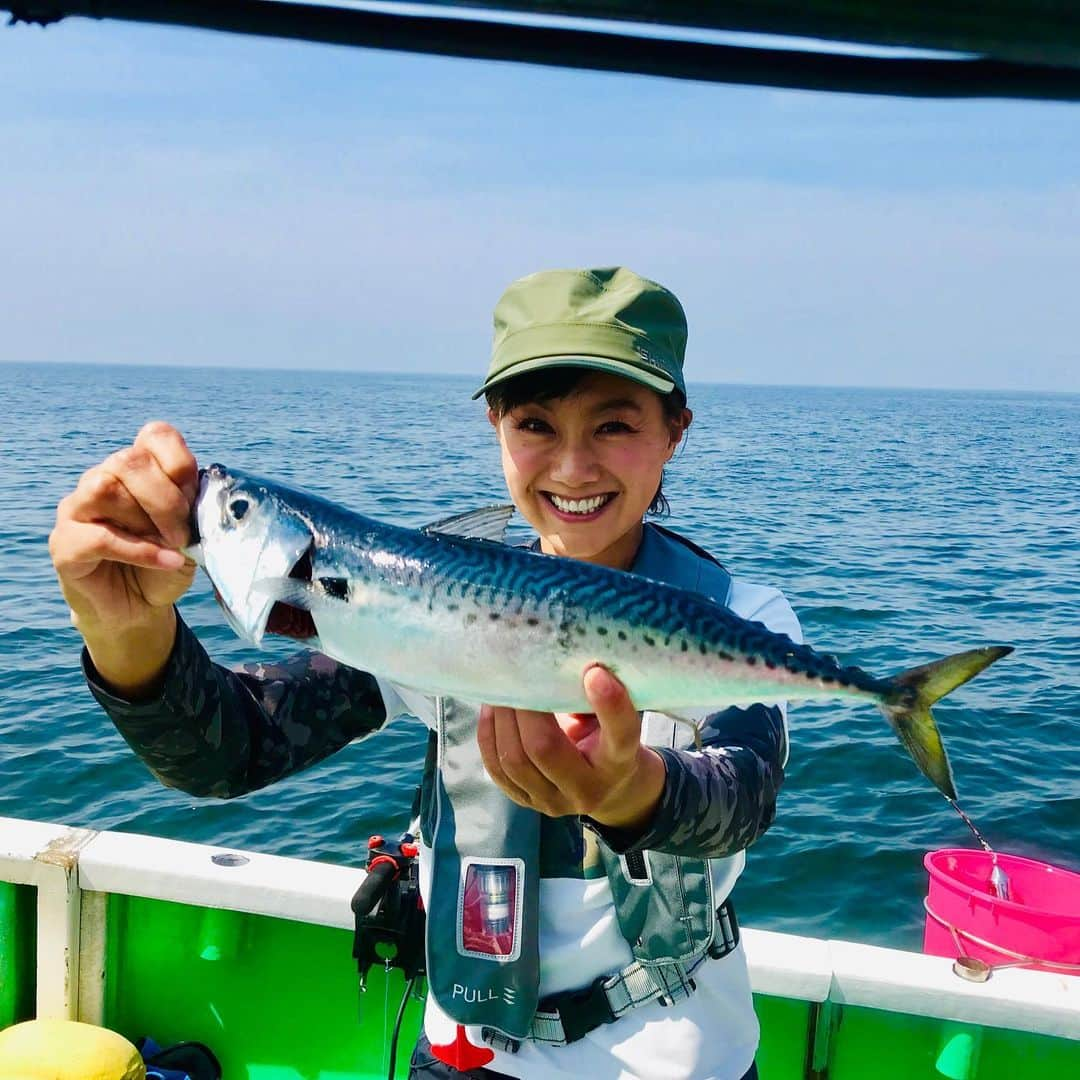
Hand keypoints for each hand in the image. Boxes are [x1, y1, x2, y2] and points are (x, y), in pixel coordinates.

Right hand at [50, 422, 198, 693]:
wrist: (139, 608)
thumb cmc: (165, 563)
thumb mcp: (192, 533)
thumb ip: (194, 509)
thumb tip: (201, 498)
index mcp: (137, 469)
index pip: (154, 435)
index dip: (178, 461)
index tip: (193, 494)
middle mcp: (102, 479)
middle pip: (128, 462)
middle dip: (167, 499)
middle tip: (185, 532)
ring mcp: (77, 509)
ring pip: (105, 489)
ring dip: (147, 520)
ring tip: (172, 545)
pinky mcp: (65, 543)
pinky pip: (98, 536)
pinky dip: (139, 550)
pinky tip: (165, 562)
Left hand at [477, 665, 666, 830]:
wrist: (610, 791)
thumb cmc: (610, 739)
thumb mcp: (616, 720)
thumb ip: (599, 698)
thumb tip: (568, 655)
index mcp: (619, 762)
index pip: (620, 735)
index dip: (609, 705)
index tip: (595, 671)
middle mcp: (588, 789)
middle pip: (545, 749)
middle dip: (524, 709)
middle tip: (516, 675)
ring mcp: (554, 802)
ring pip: (514, 761)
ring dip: (501, 720)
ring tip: (499, 690)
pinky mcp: (528, 803)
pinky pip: (498, 771)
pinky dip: (489, 736)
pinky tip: (491, 711)